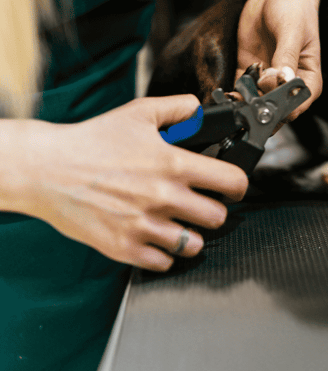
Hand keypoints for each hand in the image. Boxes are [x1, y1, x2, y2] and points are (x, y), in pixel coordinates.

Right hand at [19, 95, 248, 271]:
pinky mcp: (123, 247)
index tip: (233, 186)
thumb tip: (201, 108)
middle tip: (203, 204)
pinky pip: (163, 262)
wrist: (47, 170)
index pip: (231, 182)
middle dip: (214, 210)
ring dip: (192, 235)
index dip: (238, 184)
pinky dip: (164, 253)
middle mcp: (163, 198)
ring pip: (193, 244)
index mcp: (173, 164)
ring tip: (181, 223)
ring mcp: (144, 226)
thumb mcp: (140, 113)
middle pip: (217, 217)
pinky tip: (157, 237)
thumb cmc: (92, 141)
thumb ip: (179, 108)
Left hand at [236, 0, 321, 117]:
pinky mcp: (249, 71)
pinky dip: (233, 94)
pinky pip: (240, 89)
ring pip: (256, 102)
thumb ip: (286, 57)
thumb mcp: (292, 31)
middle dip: (261, 108)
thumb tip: (282, 80)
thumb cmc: (294, 8)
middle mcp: (288, 83)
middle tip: (247, 101)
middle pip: (276, 108)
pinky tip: (227, 92)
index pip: (298, 104)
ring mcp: (268, 78)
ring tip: (236, 96)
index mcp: (308, 78)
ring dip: (245, 103)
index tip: (267, 101)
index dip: (283, 108)